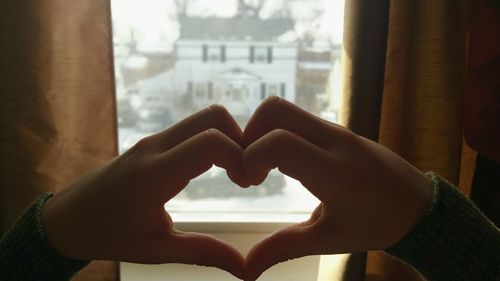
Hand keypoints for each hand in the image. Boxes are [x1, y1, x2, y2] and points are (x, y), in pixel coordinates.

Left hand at [41, 105, 248, 278]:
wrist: (65, 219)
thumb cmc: (106, 235)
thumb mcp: (154, 250)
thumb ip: (201, 252)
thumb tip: (244, 268)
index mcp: (154, 174)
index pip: (210, 142)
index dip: (240, 156)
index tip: (248, 184)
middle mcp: (155, 147)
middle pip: (212, 116)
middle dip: (241, 139)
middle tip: (247, 174)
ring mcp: (152, 141)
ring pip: (203, 119)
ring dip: (227, 139)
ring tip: (235, 174)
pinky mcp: (152, 143)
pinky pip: (191, 129)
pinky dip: (213, 141)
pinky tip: (216, 170)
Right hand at [242, 97, 432, 279]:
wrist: (419, 204)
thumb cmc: (377, 224)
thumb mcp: (330, 240)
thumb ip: (284, 248)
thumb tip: (246, 270)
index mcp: (335, 172)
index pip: (279, 142)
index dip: (251, 157)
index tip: (250, 182)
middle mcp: (335, 141)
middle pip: (275, 109)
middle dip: (249, 134)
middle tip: (251, 169)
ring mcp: (336, 130)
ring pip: (284, 109)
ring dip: (262, 134)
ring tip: (265, 171)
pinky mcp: (336, 129)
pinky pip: (297, 119)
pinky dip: (278, 134)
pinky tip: (283, 166)